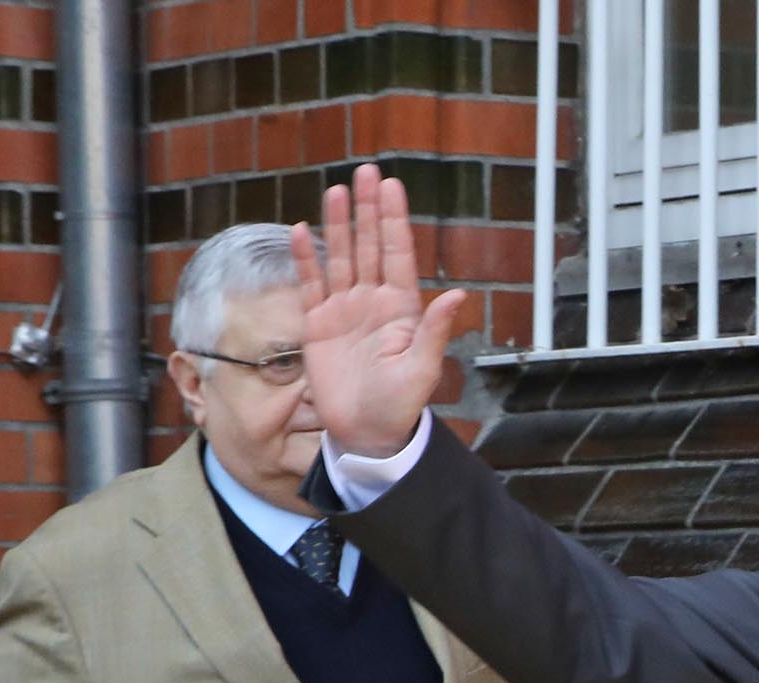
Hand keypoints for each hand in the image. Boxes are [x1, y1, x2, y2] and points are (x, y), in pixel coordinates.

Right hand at [290, 162, 466, 458]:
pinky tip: (301, 231)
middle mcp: (373, 302)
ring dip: (339, 225)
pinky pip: (310, 285)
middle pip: (369, 246)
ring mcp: (344, 311)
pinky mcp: (317, 326)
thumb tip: (458, 296)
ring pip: (340, 258)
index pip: (397, 253)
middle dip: (368, 209)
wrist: (366, 434)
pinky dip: (305, 259)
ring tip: (338, 191)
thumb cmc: (400, 406)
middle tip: (367, 172)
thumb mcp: (422, 370)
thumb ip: (435, 331)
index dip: (393, 220)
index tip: (392, 186)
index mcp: (402, 309)